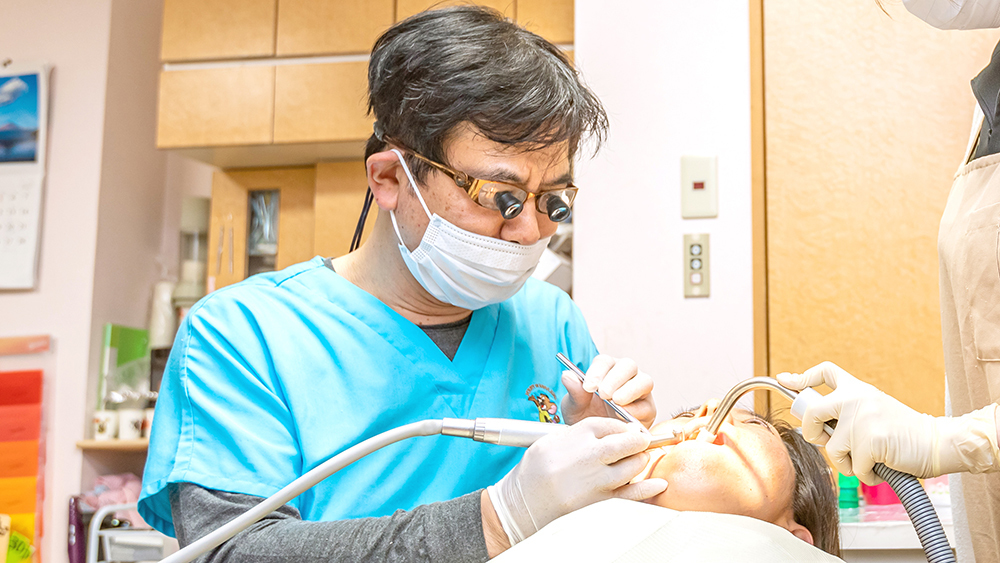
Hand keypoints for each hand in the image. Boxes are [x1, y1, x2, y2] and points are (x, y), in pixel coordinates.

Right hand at [486, 417, 666, 544]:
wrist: (523, 501)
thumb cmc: (535, 469)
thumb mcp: (552, 439)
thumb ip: (580, 433)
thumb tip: (610, 431)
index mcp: (577, 436)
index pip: (611, 425)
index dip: (623, 427)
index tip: (628, 430)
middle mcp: (589, 455)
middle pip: (627, 443)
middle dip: (638, 441)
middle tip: (641, 442)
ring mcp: (596, 480)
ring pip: (632, 466)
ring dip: (639, 461)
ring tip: (637, 460)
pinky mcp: (599, 501)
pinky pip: (631, 494)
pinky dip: (648, 489)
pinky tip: (658, 484)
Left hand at [560, 354, 655, 426]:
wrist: (596, 440)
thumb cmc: (585, 417)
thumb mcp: (574, 406)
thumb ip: (574, 392)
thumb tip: (566, 375)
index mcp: (606, 370)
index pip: (605, 361)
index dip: (597, 371)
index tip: (588, 386)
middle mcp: (625, 376)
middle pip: (628, 365)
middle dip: (615, 378)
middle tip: (603, 394)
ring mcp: (639, 391)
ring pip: (644, 381)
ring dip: (629, 390)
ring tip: (615, 402)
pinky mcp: (648, 409)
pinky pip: (647, 406)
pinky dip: (636, 410)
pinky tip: (623, 416)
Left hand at [778, 361, 999, 483]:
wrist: (937, 442)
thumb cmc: (905, 433)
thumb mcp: (874, 411)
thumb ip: (849, 412)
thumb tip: (816, 425)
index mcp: (858, 389)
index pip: (826, 372)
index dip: (803, 377)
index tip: (786, 380)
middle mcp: (856, 398)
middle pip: (812, 412)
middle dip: (811, 432)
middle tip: (824, 441)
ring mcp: (862, 419)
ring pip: (832, 449)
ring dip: (847, 462)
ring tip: (869, 458)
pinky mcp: (869, 440)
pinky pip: (852, 467)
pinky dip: (866, 474)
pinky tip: (881, 466)